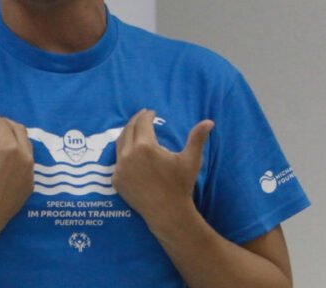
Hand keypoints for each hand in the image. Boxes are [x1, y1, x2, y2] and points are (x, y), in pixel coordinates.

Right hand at [0, 111, 33, 241]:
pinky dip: (21, 151)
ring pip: (27, 144)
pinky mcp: (31, 182)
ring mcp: (30, 170)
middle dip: (7, 123)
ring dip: (16, 136)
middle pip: (19, 130)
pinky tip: (10, 156)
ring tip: (3, 136)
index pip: (3, 125)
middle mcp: (24, 156)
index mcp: (9, 148)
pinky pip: (29, 160)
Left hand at [112, 109, 212, 226]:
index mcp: (145, 146)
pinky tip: (128, 149)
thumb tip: (209, 121)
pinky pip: (117, 161)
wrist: (167, 213)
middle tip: (142, 115)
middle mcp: (128, 155)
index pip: (142, 123)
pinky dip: (123, 152)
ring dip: (127, 133)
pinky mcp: (116, 180)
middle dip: (135, 121)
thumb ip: (197, 138)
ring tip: (134, 129)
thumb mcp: (191, 160)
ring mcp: (120, 168)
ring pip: (120, 143)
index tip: (151, 111)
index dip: (147, 115)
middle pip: (128, 130)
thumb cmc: (180, 185)